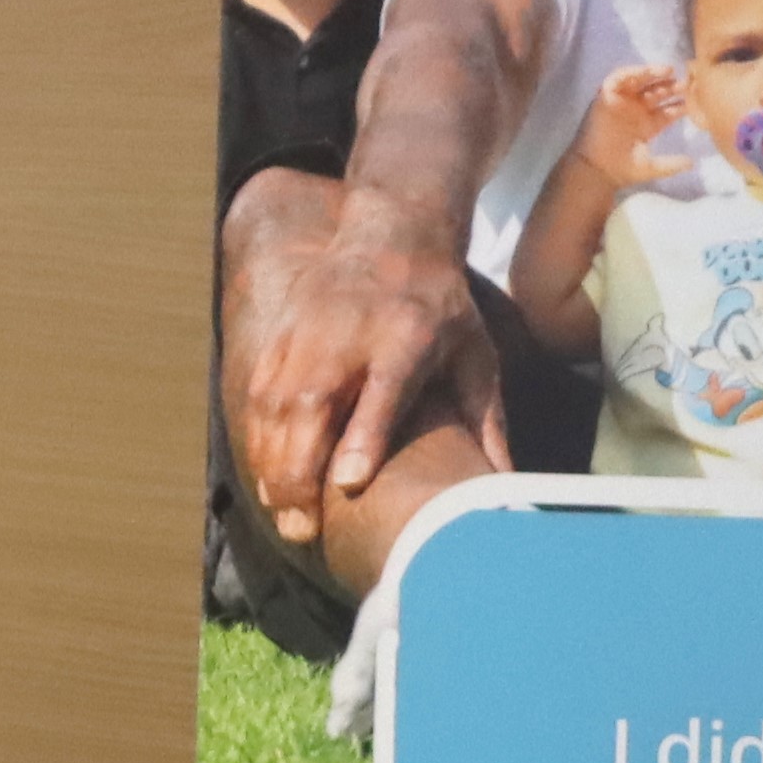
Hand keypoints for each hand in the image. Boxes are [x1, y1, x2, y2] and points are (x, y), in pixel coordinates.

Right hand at [228, 198, 491, 548]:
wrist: (393, 233)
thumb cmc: (444, 310)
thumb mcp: (477, 357)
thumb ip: (487, 422)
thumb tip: (505, 488)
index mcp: (410, 335)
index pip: (384, 390)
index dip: (364, 437)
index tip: (349, 483)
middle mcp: (353, 331)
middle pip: (316, 403)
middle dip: (301, 468)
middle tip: (302, 529)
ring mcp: (310, 330)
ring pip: (278, 402)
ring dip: (274, 461)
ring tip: (283, 512)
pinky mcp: (282, 332)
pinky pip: (260, 390)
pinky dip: (257, 435)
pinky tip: (265, 475)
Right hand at [581, 60, 695, 180]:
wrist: (597, 171)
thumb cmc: (622, 170)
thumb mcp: (653, 167)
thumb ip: (672, 164)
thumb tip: (692, 163)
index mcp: (648, 124)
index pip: (669, 109)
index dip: (681, 104)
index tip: (696, 99)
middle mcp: (636, 111)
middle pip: (656, 92)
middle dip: (671, 86)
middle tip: (686, 82)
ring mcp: (621, 103)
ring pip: (638, 82)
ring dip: (651, 73)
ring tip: (668, 71)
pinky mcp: (605, 98)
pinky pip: (616, 80)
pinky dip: (628, 72)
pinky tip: (643, 72)